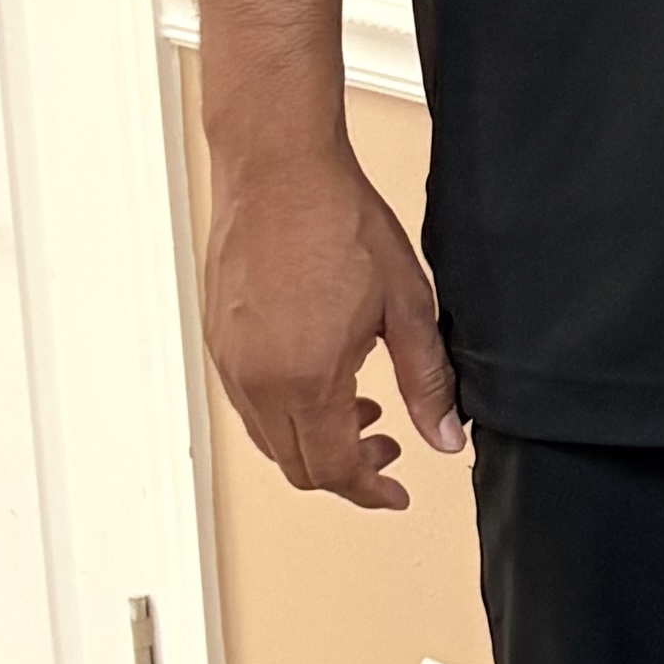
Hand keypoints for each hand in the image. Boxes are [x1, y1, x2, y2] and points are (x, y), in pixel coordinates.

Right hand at [204, 138, 460, 507]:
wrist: (279, 170)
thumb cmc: (336, 221)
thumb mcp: (406, 306)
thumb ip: (427, 381)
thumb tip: (445, 435)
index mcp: (304, 378)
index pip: (333, 469)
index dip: (370, 491)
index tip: (396, 492)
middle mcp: (256, 378)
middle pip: (296, 465)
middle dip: (346, 470)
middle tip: (388, 447)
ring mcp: (229, 360)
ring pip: (269, 439)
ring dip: (315, 441)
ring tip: (361, 410)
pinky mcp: (218, 340)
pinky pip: (249, 404)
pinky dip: (287, 413)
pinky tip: (323, 381)